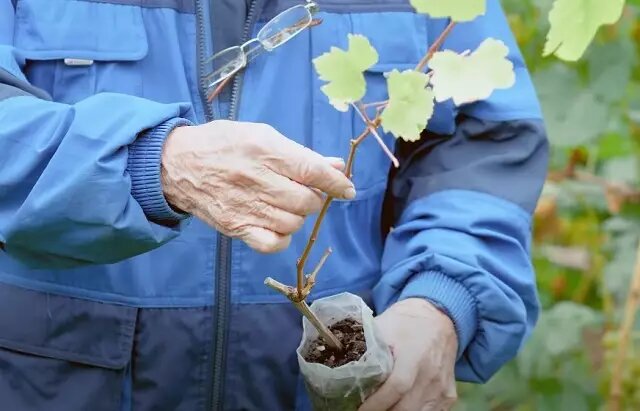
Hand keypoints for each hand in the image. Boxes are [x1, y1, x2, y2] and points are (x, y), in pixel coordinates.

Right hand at [160, 120, 354, 252]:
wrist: (175, 164)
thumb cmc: (222, 144)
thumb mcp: (261, 136)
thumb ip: (300, 154)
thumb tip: (335, 166)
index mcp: (264, 150)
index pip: (312, 171)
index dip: (336, 183)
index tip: (348, 189)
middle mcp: (255, 179)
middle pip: (305, 201)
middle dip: (315, 198)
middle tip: (304, 191)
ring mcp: (244, 206)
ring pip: (293, 223)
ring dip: (298, 216)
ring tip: (287, 204)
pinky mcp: (235, 227)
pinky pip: (273, 243)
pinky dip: (283, 237)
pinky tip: (277, 224)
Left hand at [359, 298, 457, 410]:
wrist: (438, 317)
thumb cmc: (405, 322)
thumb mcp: (383, 327)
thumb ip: (366, 348)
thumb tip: (343, 366)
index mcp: (415, 354)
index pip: (397, 386)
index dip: (377, 403)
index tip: (360, 409)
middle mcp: (432, 374)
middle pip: (407, 407)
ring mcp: (442, 387)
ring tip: (381, 409)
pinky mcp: (449, 395)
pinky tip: (398, 407)